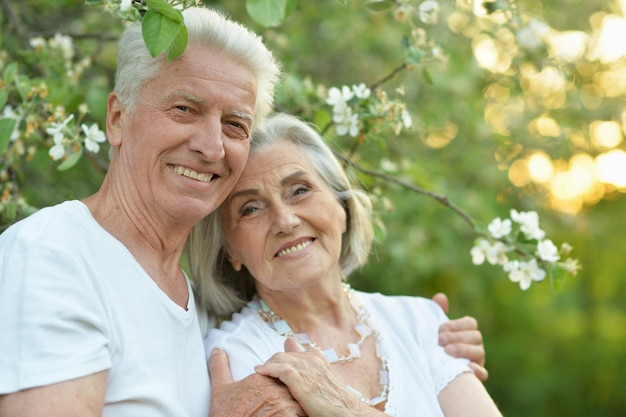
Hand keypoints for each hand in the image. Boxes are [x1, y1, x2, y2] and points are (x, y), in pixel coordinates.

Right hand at [208, 348, 305, 416]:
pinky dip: (302, 416)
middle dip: (294, 392)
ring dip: (301, 405)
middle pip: (293, 386)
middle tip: (290, 401)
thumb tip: (217, 350)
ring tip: (297, 412)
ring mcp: (284, 404)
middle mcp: (275, 389)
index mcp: (262, 379)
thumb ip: (220, 368)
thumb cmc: (226, 414)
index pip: (282, 373)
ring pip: (301, 400)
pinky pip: (303, 414)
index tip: (279, 391)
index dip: (282, 383)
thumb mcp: (220, 390)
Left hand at [254, 339, 387, 416]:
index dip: (280, 359)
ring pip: (279, 359)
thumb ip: (304, 361)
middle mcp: (312, 359)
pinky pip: (280, 369)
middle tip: (264, 373)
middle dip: (271, 362)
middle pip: (283, 354)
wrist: (346, 412)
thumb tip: (289, 341)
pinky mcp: (301, 380)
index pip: (291, 352)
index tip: (272, 367)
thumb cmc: (332, 399)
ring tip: (260, 373)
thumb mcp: (319, 377)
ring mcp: (307, 368)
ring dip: (267, 365)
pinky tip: (260, 372)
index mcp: (317, 357)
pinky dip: (268, 369)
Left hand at [432, 292, 488, 381]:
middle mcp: (476, 345)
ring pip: (479, 353)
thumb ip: (438, 313)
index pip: (470, 323)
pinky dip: (477, 371)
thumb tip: (440, 297)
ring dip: (464, 351)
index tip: (439, 329)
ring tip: (447, 352)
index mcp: (467, 332)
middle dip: (457, 337)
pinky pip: (483, 374)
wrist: (435, 372)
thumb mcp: (435, 330)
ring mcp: (478, 361)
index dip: (456, 325)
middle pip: (475, 336)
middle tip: (439, 341)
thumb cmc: (436, 346)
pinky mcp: (476, 376)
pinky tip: (466, 367)